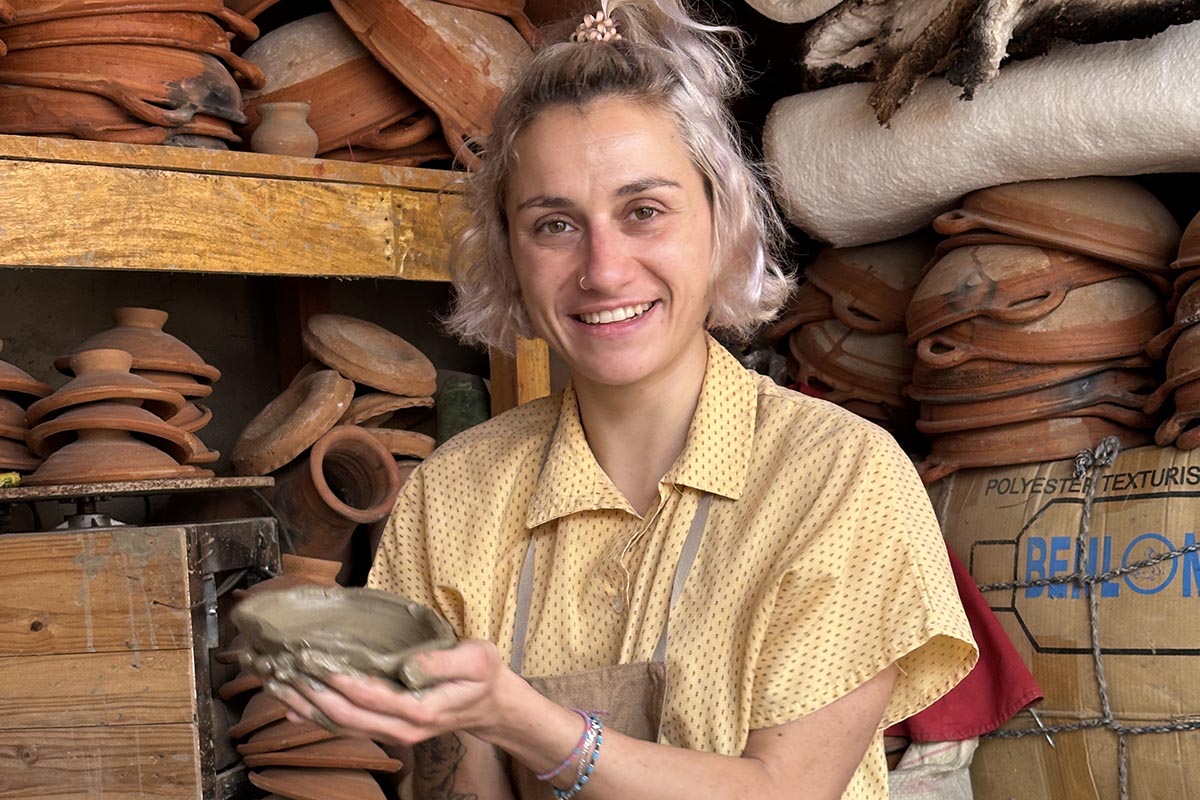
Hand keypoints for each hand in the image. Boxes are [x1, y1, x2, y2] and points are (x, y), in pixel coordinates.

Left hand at [271, 639, 513, 746]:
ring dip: (306, 705)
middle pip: (346, 716)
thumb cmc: (483, 676)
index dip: (339, 680)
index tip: (312, 659)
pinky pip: (345, 726)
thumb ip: (442, 662)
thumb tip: (408, 665)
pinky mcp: (385, 727)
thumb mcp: (475, 659)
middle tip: (282, 668)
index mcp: (421, 711)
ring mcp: (391, 732)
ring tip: (275, 684)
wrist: (490, 706)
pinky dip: (315, 717)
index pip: (371, 697)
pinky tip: (289, 710)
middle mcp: (401, 728)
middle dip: (310, 693)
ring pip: (340, 724)